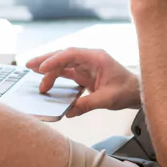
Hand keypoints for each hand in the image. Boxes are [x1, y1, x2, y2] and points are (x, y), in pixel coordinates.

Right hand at [25, 48, 140, 117]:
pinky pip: (68, 73)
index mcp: (96, 58)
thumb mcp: (108, 99)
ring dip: (50, 69)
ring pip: (64, 63)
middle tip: (29, 65)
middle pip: (64, 55)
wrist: (137, 92)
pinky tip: (47, 81)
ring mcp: (87, 66)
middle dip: (47, 60)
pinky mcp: (85, 75)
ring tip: (34, 74)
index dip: (55, 60)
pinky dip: (56, 76)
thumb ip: (87, 104)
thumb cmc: (127, 91)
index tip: (42, 68)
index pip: (71, 54)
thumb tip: (69, 111)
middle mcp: (90, 59)